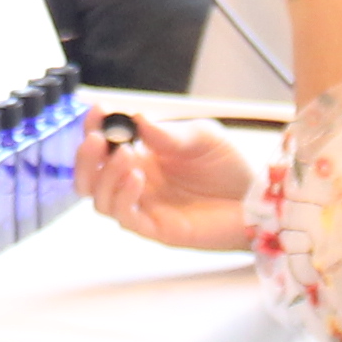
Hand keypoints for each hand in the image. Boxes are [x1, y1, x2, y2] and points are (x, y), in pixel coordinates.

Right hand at [75, 111, 258, 251]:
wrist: (256, 198)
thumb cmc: (228, 167)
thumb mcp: (200, 137)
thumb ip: (167, 133)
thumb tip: (136, 118)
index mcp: (142, 156)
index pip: (104, 145)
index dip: (93, 128)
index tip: (96, 112)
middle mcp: (136, 182)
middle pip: (89, 177)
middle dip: (84, 157)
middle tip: (96, 139)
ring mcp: (145, 207)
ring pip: (100, 199)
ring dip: (105, 176)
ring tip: (125, 155)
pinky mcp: (157, 229)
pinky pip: (126, 218)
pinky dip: (123, 197)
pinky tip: (137, 177)